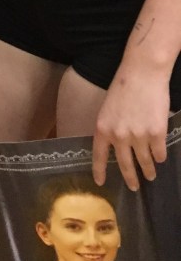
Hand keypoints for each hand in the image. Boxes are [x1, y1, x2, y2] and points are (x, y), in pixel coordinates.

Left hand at [92, 62, 170, 190]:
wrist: (143, 73)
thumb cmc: (124, 86)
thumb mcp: (109, 108)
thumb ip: (111, 128)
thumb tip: (117, 148)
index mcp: (103, 127)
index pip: (99, 155)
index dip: (99, 170)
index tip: (100, 182)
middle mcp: (119, 135)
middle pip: (125, 164)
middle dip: (130, 178)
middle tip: (134, 187)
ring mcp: (138, 136)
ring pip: (145, 162)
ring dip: (148, 170)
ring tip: (150, 175)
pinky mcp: (156, 134)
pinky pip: (159, 153)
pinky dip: (160, 157)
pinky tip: (160, 157)